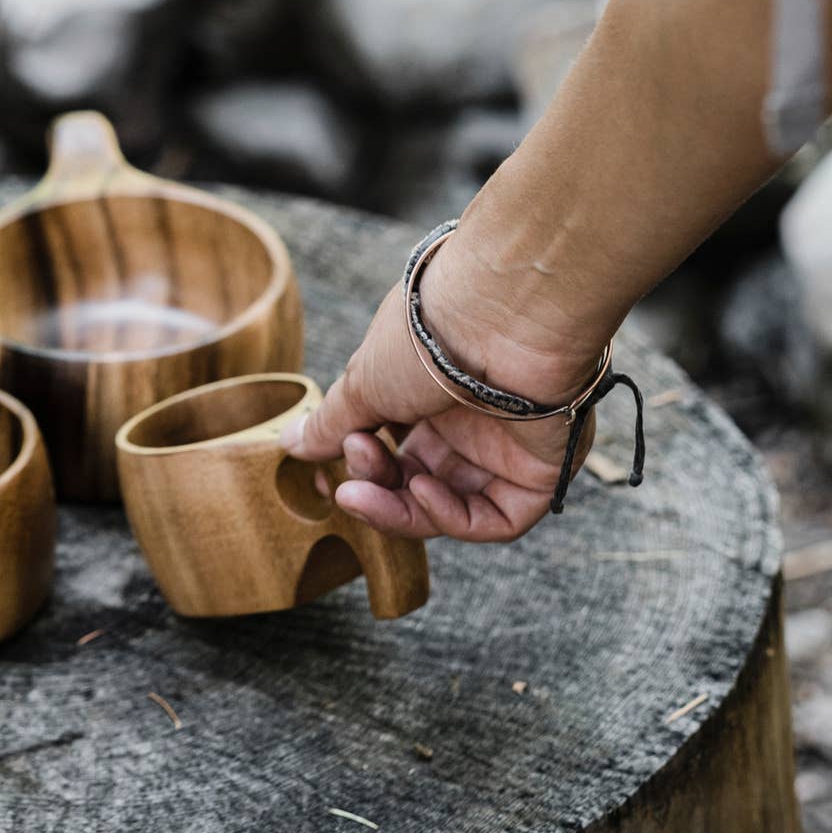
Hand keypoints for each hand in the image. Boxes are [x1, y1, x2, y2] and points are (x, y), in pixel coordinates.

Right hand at [281, 242, 610, 542]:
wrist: (496, 314)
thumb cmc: (426, 335)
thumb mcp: (363, 382)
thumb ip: (332, 422)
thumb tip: (292, 443)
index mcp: (429, 393)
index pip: (393, 449)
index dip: (360, 468)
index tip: (326, 471)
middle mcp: (470, 421)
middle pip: (417, 481)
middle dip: (375, 489)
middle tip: (347, 482)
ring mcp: (506, 447)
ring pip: (452, 506)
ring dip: (401, 510)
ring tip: (363, 494)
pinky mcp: (540, 470)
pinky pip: (497, 518)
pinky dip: (452, 517)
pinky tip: (422, 492)